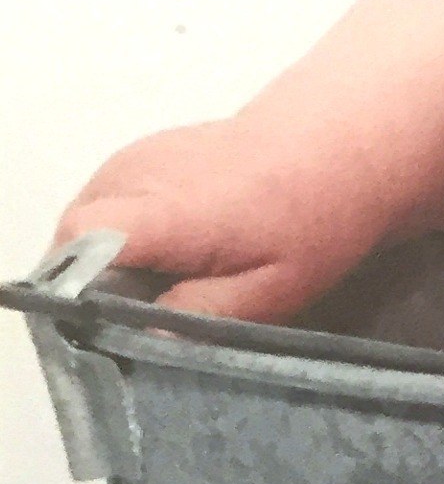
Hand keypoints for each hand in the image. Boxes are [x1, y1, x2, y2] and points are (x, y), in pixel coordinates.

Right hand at [53, 119, 383, 322]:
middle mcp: (133, 175)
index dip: (80, 289)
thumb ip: (201, 315)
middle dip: (93, 284)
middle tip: (144, 312)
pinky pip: (101, 207)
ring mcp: (129, 159)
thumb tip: (141, 338)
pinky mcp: (134, 156)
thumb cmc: (311, 219)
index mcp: (166, 210)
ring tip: (163, 281)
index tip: (108, 321)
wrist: (333, 146)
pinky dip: (119, 235)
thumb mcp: (272, 289)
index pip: (80, 243)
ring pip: (81, 225)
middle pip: (70, 241)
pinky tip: (169, 250)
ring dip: (106, 260)